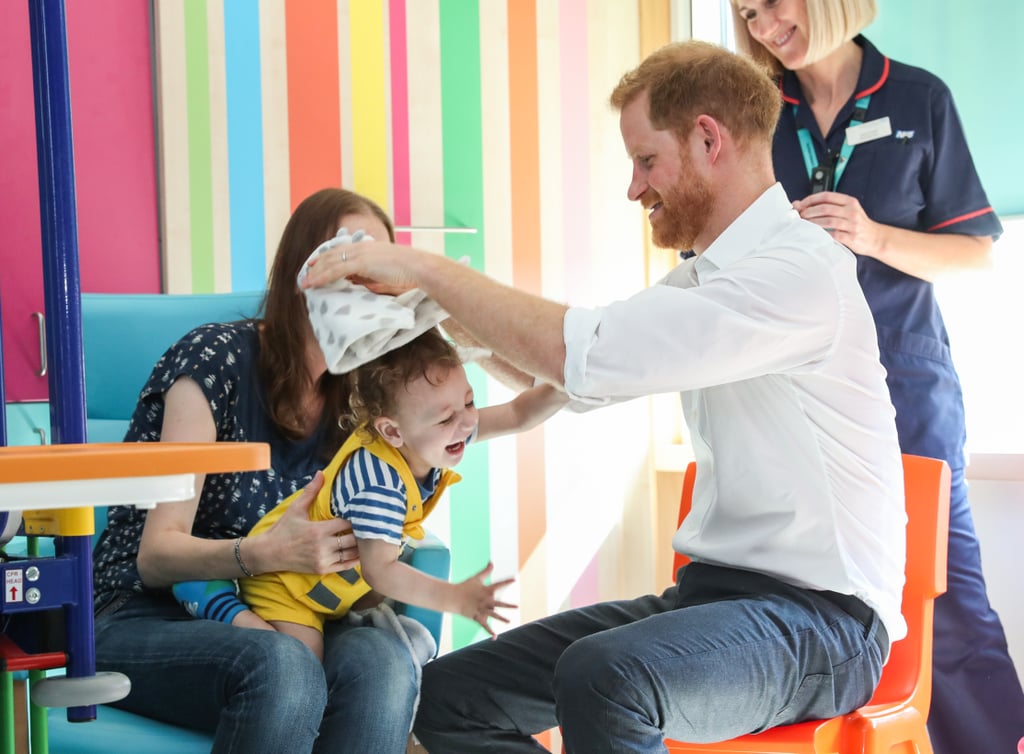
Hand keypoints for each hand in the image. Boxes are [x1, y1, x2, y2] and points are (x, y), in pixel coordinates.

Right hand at [256, 471, 360, 573]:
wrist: (269, 553)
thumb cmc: (283, 529)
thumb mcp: (296, 508)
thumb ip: (311, 491)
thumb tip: (321, 473)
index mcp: (318, 530)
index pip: (347, 523)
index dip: (355, 518)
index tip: (361, 513)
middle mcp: (322, 546)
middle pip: (353, 539)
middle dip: (361, 531)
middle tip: (368, 525)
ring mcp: (323, 560)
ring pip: (352, 553)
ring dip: (361, 546)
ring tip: (368, 537)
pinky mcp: (322, 570)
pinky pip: (346, 566)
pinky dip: (355, 559)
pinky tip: (360, 552)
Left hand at [301, 239, 423, 295]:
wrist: (418, 267)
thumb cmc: (407, 274)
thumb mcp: (382, 274)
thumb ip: (368, 276)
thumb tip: (356, 283)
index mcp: (366, 247)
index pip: (339, 251)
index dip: (323, 258)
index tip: (312, 264)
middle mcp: (360, 247)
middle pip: (330, 255)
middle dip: (315, 267)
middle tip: (303, 278)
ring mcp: (360, 253)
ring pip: (330, 262)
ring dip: (315, 273)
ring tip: (303, 284)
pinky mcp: (361, 262)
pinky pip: (336, 270)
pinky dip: (322, 277)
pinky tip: (313, 283)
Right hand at [450, 562, 516, 637]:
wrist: (453, 597)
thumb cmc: (466, 587)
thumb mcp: (476, 578)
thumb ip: (486, 571)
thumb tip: (492, 562)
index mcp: (486, 590)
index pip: (498, 585)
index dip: (506, 582)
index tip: (514, 580)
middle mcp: (485, 600)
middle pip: (498, 603)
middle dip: (507, 605)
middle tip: (517, 606)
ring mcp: (481, 609)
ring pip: (492, 615)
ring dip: (501, 618)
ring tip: (509, 621)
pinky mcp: (476, 616)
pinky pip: (484, 625)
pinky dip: (489, 631)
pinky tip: (495, 637)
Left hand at [792, 191, 883, 257]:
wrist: (876, 238)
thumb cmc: (857, 224)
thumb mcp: (848, 210)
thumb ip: (830, 207)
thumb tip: (802, 204)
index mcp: (849, 201)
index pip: (826, 196)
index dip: (810, 200)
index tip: (800, 205)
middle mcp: (851, 211)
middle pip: (825, 208)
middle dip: (808, 211)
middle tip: (799, 216)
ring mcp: (852, 224)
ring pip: (828, 220)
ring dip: (812, 222)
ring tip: (803, 225)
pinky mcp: (852, 237)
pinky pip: (833, 234)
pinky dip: (821, 234)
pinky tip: (813, 235)